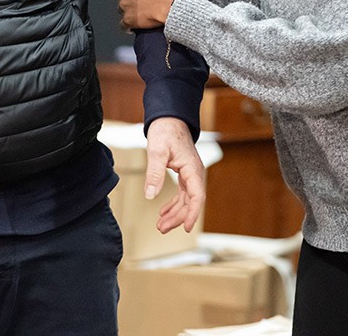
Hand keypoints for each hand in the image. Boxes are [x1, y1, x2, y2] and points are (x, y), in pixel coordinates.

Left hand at [143, 116, 206, 233]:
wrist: (169, 118)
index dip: (192, 213)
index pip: (197, 196)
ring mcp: (190, 174)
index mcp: (192, 168)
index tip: (186, 227)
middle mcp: (194, 173)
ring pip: (186, 199)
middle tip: (162, 228)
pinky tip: (164, 211)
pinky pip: (182, 193)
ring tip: (161, 225)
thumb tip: (150, 195)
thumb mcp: (157, 151)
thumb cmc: (165, 131)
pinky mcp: (184, 173)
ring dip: (175, 213)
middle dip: (178, 217)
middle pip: (191, 202)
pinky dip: (173, 204)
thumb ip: (154, 173)